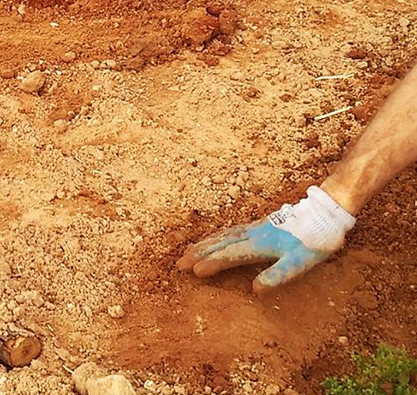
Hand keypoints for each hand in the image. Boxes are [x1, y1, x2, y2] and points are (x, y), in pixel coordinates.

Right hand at [177, 219, 331, 291]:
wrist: (325, 214)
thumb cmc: (314, 241)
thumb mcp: (300, 263)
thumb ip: (278, 275)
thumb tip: (255, 289)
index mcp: (259, 244)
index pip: (229, 255)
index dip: (211, 263)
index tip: (193, 272)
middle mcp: (252, 234)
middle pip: (219, 243)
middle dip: (198, 253)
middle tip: (179, 263)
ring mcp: (254, 227)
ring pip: (222, 235)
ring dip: (204, 244)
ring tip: (189, 250)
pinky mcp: (259, 224)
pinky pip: (230, 230)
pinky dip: (216, 235)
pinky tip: (215, 238)